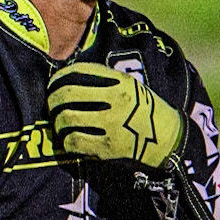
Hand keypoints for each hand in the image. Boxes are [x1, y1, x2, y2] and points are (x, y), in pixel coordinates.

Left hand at [47, 63, 182, 167]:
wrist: (169, 139)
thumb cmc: (147, 111)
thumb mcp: (132, 87)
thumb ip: (107, 81)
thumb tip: (71, 78)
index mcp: (120, 82)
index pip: (79, 71)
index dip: (60, 76)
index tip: (54, 82)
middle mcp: (115, 101)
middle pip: (67, 94)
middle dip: (53, 99)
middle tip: (51, 104)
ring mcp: (111, 124)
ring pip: (67, 119)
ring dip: (58, 122)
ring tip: (59, 124)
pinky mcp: (108, 147)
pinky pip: (75, 142)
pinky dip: (66, 141)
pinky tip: (68, 140)